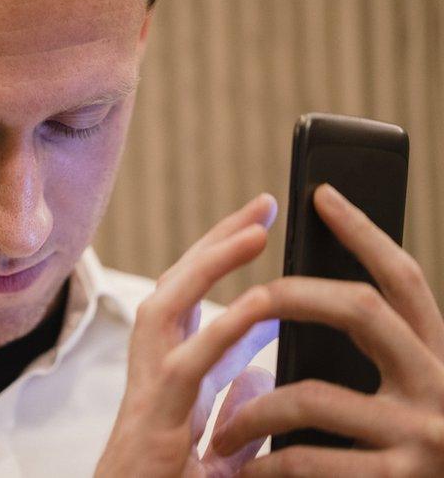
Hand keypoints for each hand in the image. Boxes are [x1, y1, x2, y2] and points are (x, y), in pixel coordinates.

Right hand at [95, 194, 281, 477]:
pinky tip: (258, 306)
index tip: (255, 224)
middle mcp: (152, 372)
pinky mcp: (156, 420)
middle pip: (176, 287)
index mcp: (168, 375)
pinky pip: (188, 364)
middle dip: (216, 242)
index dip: (219, 259)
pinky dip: (222, 331)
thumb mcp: (212, 443)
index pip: (191, 300)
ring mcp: (149, 391)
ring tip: (254, 230)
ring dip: (210, 265)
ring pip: (169, 308)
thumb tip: (260, 366)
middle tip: (260, 207)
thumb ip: (230, 403)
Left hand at [210, 184, 443, 475]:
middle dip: (293, 296)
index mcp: (438, 357)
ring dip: (253, 412)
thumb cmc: (414, 455)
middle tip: (249, 300)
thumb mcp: (406, 395)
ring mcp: (425, 435)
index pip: (403, 279)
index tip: (320, 195)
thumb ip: (375, 352)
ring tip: (222, 431)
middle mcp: (441, 386)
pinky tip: (249, 471)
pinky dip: (268, 465)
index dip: (363, 233)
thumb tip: (307, 295)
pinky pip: (310, 459)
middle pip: (362, 309)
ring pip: (313, 394)